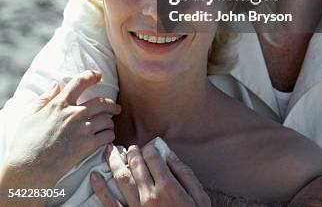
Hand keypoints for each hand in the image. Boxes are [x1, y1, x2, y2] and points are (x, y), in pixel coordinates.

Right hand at [1, 70, 120, 189]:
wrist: (29, 170)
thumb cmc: (25, 144)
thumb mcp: (29, 116)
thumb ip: (44, 99)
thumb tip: (55, 85)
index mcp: (60, 104)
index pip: (80, 82)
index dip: (91, 75)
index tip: (98, 75)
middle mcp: (75, 113)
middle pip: (101, 101)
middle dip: (111, 104)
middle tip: (115, 107)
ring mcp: (83, 129)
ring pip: (107, 119)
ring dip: (110, 121)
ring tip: (110, 125)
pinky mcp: (88, 145)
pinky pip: (107, 135)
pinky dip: (109, 135)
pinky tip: (106, 138)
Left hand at [90, 143, 210, 205]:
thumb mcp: (199, 198)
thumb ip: (186, 175)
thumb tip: (171, 156)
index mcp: (168, 187)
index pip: (153, 158)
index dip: (149, 149)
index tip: (147, 148)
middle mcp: (150, 195)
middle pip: (136, 165)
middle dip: (131, 152)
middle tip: (129, 148)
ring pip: (122, 179)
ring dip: (113, 162)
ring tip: (107, 151)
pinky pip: (111, 204)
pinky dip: (100, 189)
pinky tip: (94, 177)